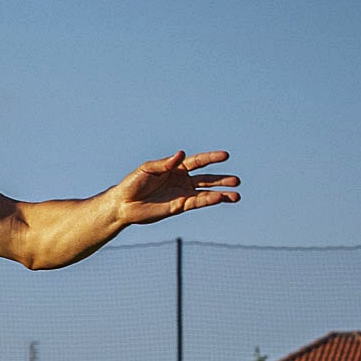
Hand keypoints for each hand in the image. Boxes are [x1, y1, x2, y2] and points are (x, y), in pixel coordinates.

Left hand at [111, 151, 239, 226]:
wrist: (123, 204)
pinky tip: (220, 199)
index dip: (211, 158)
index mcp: (176, 168)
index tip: (225, 156)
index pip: (198, 161)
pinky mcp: (179, 206)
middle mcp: (182, 180)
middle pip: (206, 178)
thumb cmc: (132, 183)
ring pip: (206, 193)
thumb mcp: (147, 169)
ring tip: (236, 195)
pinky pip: (197, 203)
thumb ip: (165, 163)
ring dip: (221, 193)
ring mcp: (182, 194)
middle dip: (222, 179)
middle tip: (237, 180)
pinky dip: (209, 201)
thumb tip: (181, 154)